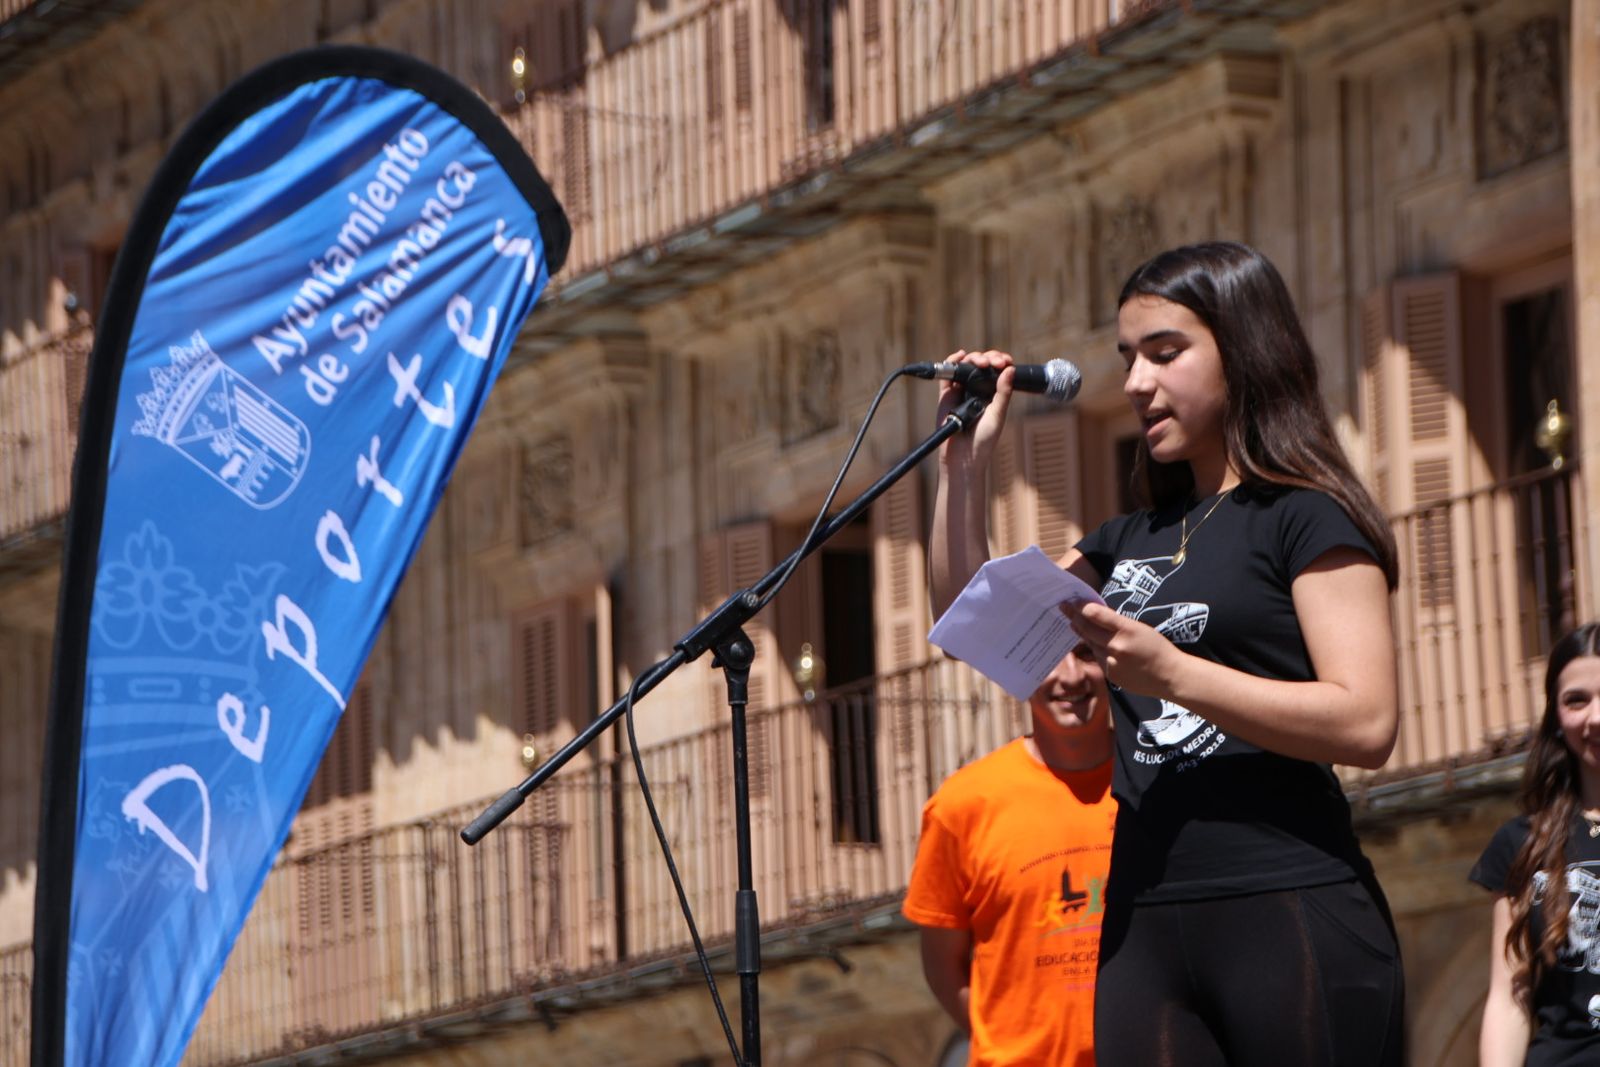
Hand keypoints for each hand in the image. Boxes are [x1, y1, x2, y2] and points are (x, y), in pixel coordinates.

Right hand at [936, 349, 1015, 468]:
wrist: (963, 457)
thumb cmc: (983, 440)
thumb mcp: (998, 414)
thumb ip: (1003, 393)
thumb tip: (1009, 369)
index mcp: (992, 394)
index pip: (997, 371)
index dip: (1000, 361)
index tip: (1005, 362)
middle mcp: (977, 390)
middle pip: (981, 365)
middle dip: (988, 358)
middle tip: (994, 362)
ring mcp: (961, 391)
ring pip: (966, 366)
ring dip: (973, 358)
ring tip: (980, 362)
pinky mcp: (946, 396)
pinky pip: (947, 375)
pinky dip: (953, 362)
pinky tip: (960, 356)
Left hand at [1066, 601, 1182, 698]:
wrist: (1170, 676)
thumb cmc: (1158, 648)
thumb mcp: (1140, 628)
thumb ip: (1118, 623)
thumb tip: (1096, 615)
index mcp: (1127, 629)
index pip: (1096, 614)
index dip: (1081, 607)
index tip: (1072, 601)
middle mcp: (1116, 646)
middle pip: (1087, 629)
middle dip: (1073, 617)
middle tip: (1064, 608)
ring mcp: (1112, 662)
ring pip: (1090, 644)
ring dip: (1083, 634)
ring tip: (1074, 624)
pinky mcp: (1111, 675)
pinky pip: (1098, 658)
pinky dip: (1096, 650)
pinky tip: (1097, 645)